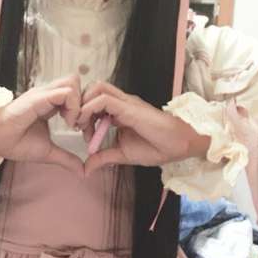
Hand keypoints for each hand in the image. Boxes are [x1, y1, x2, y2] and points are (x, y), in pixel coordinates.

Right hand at [0, 75, 84, 175]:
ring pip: (74, 82)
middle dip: (85, 101)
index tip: (81, 129)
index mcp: (50, 103)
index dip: (84, 108)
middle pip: (76, 81)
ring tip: (74, 124)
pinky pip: (66, 93)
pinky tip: (69, 124)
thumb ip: (66, 158)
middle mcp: (48, 94)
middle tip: (81, 124)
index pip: (75, 92)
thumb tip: (83, 171)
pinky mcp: (39, 98)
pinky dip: (74, 107)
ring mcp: (43, 93)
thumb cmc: (14, 142)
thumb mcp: (48, 152)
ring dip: (80, 103)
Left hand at [76, 82, 209, 176]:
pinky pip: (103, 99)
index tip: (83, 135)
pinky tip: (88, 124)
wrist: (179, 144)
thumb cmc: (156, 147)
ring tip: (81, 124)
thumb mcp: (122, 154)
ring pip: (96, 88)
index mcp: (120, 111)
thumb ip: (103, 158)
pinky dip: (90, 108)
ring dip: (84, 104)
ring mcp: (126, 102)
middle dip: (80, 105)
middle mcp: (121, 102)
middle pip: (93, 89)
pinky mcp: (129, 107)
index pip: (95, 100)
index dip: (84, 115)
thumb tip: (86, 169)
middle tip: (78, 126)